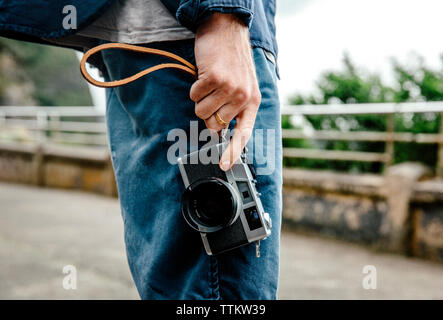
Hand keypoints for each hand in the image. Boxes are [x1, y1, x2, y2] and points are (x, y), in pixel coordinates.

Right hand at [190, 13, 260, 170]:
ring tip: (211, 83)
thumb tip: (217, 130)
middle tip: (213, 95)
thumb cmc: (233, 59)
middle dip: (208, 113)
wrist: (227, 30)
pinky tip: (205, 75)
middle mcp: (243, 97)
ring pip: (202, 111)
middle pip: (214, 124)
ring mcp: (229, 88)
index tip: (225, 165)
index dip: (233, 151)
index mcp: (252, 102)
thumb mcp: (244, 85)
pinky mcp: (214, 79)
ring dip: (201, 99)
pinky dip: (195, 87)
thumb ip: (235, 108)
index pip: (243, 133)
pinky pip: (195, 96)